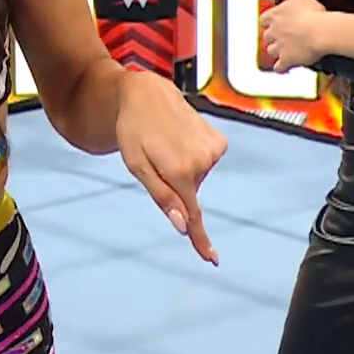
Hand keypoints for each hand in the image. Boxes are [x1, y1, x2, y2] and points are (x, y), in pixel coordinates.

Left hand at [115, 71, 226, 265]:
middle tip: (156, 158)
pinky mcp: (219, 141)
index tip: (211, 259)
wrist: (147, 94)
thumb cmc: (133, 130)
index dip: (200, 239)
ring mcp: (213, 150)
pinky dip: (194, 157)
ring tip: (167, 144)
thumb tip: (181, 225)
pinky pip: (206, 163)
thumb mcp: (137, 165)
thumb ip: (161, 196)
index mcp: (178, 171)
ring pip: (198, 178)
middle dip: (175, 185)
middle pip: (189, 193)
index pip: (192, 214)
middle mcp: (201, 162)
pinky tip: (181, 138)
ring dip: (183, 169)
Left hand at [259, 0, 327, 71]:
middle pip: (267, 36)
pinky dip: (281, 67)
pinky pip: (279, 67)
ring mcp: (279, 47)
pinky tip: (285, 66)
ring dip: (277, 50)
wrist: (322, 32)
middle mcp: (273, 32)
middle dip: (274, 36)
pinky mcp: (286, 59)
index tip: (276, 22)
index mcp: (274, 16)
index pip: (263, 20)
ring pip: (271, 51)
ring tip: (288, 49)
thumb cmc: (313, 13)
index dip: (270, 22)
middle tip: (285, 36)